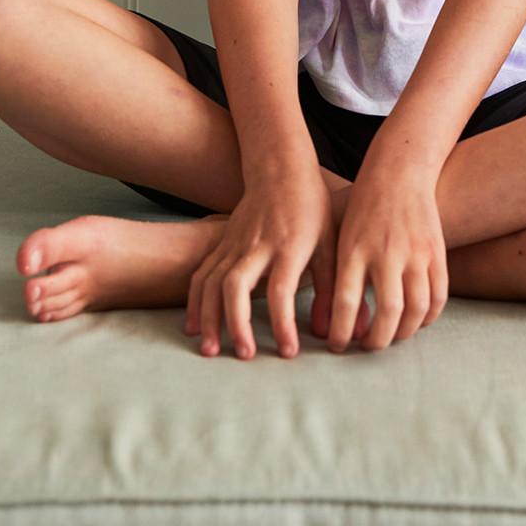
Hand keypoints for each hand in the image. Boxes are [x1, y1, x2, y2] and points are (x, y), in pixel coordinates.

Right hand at [184, 161, 367, 360]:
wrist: (281, 170)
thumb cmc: (312, 209)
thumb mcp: (330, 244)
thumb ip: (330, 289)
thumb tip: (331, 333)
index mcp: (289, 246)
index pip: (281, 290)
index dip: (282, 323)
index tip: (288, 351)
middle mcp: (257, 246)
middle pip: (236, 285)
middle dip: (236, 323)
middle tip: (244, 355)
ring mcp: (235, 244)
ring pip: (212, 281)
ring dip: (209, 317)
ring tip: (210, 350)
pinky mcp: (221, 244)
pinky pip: (201, 273)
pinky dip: (194, 301)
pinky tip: (193, 327)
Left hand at [326, 163, 448, 352]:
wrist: (398, 172)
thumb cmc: (363, 209)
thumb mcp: (343, 238)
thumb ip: (342, 278)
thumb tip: (340, 325)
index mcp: (354, 249)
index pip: (345, 302)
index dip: (340, 332)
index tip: (336, 345)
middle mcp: (386, 252)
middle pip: (388, 312)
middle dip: (377, 341)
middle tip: (368, 347)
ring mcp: (415, 252)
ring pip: (417, 308)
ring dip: (405, 333)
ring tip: (393, 336)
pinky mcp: (436, 251)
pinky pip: (438, 295)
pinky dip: (429, 316)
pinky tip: (417, 321)